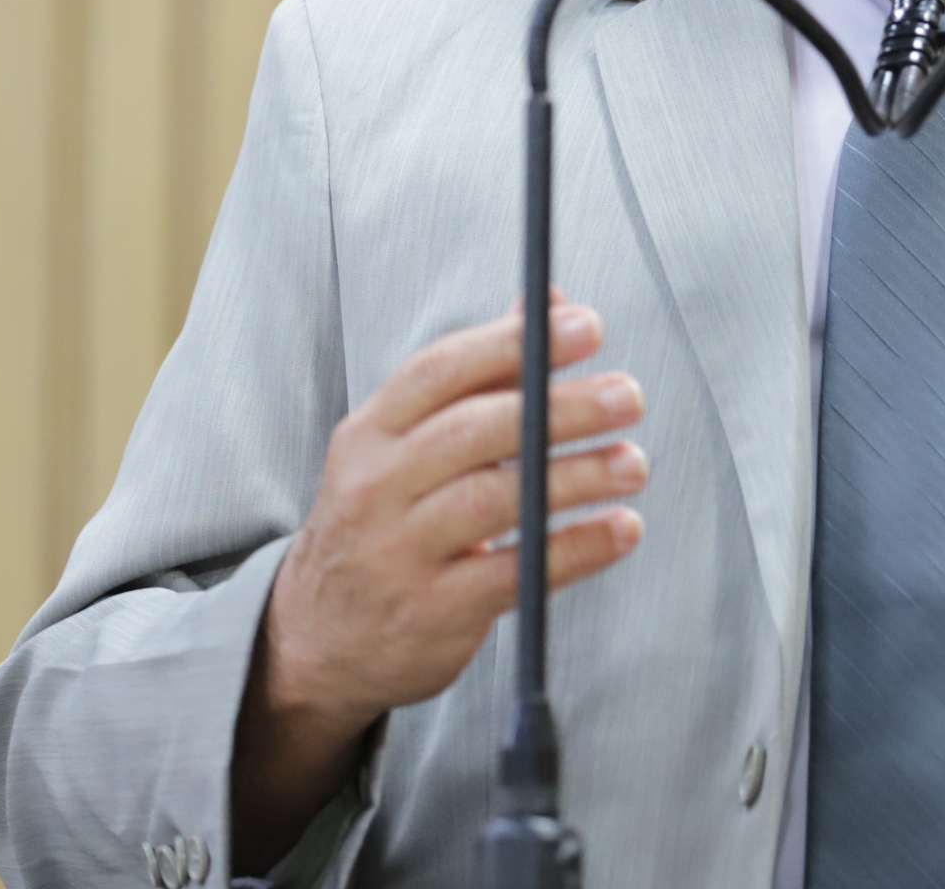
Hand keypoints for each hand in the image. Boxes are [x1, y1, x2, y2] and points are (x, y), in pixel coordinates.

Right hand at [231, 292, 646, 868]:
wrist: (314, 639)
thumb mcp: (403, 446)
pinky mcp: (432, 613)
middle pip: (473, 432)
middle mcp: (377, 488)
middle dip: (558, 407)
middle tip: (626, 395)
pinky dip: (576, 549)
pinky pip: (514, 573)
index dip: (513, 344)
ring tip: (631, 462)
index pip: (440, 371)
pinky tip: (620, 529)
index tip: (585, 328)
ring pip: (494, 500)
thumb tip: (547, 306)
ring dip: (574, 477)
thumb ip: (479, 375)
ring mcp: (399, 553)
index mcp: (370, 434)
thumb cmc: (379, 524)